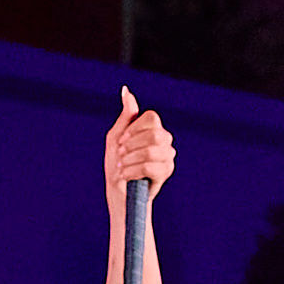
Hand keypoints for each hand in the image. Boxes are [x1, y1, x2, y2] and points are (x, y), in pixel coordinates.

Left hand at [104, 88, 174, 208]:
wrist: (119, 193)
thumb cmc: (117, 165)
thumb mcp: (115, 137)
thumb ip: (125, 116)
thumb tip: (126, 90)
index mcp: (153, 130)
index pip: (151, 117)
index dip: (134, 128)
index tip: (121, 141)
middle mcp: (165, 141)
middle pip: (154, 133)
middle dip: (131, 145)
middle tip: (120, 155)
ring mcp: (168, 157)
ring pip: (152, 151)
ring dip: (129, 160)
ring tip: (121, 167)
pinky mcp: (166, 173)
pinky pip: (151, 167)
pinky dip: (133, 171)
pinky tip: (125, 175)